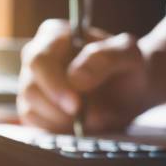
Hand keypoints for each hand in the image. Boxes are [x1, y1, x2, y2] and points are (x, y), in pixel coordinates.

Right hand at [18, 19, 152, 132]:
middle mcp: (39, 58)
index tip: (76, 104)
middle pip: (30, 88)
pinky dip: (60, 130)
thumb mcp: (129, 54)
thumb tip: (75, 77)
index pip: (39, 60)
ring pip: (30, 109)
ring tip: (93, 118)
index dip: (54, 85)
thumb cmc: (130, 66)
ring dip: (62, 121)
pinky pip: (37, 125)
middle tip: (89, 117)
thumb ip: (105, 58)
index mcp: (55, 35)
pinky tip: (82, 124)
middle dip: (59, 109)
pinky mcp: (38, 107)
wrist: (135, 88)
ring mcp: (35, 84)